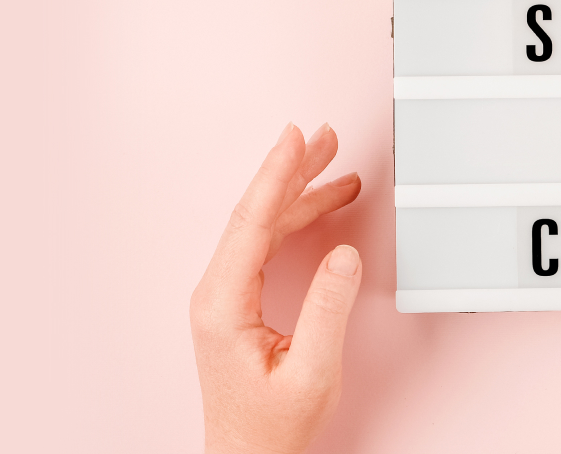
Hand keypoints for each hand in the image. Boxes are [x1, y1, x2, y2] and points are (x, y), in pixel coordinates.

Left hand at [190, 124, 364, 453]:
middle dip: (290, 173)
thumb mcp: (312, 371)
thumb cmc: (273, 426)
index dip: (276, 176)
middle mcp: (216, 294)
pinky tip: (320, 209)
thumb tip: (344, 256)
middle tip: (323, 136)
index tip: (295, 138)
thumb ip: (328, 310)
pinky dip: (294, 222)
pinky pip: (264, 247)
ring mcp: (224, 297)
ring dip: (297, 195)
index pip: (252, 223)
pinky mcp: (237, 304)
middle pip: (254, 215)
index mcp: (223, 304)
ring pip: (261, 228)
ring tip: (334, 167)